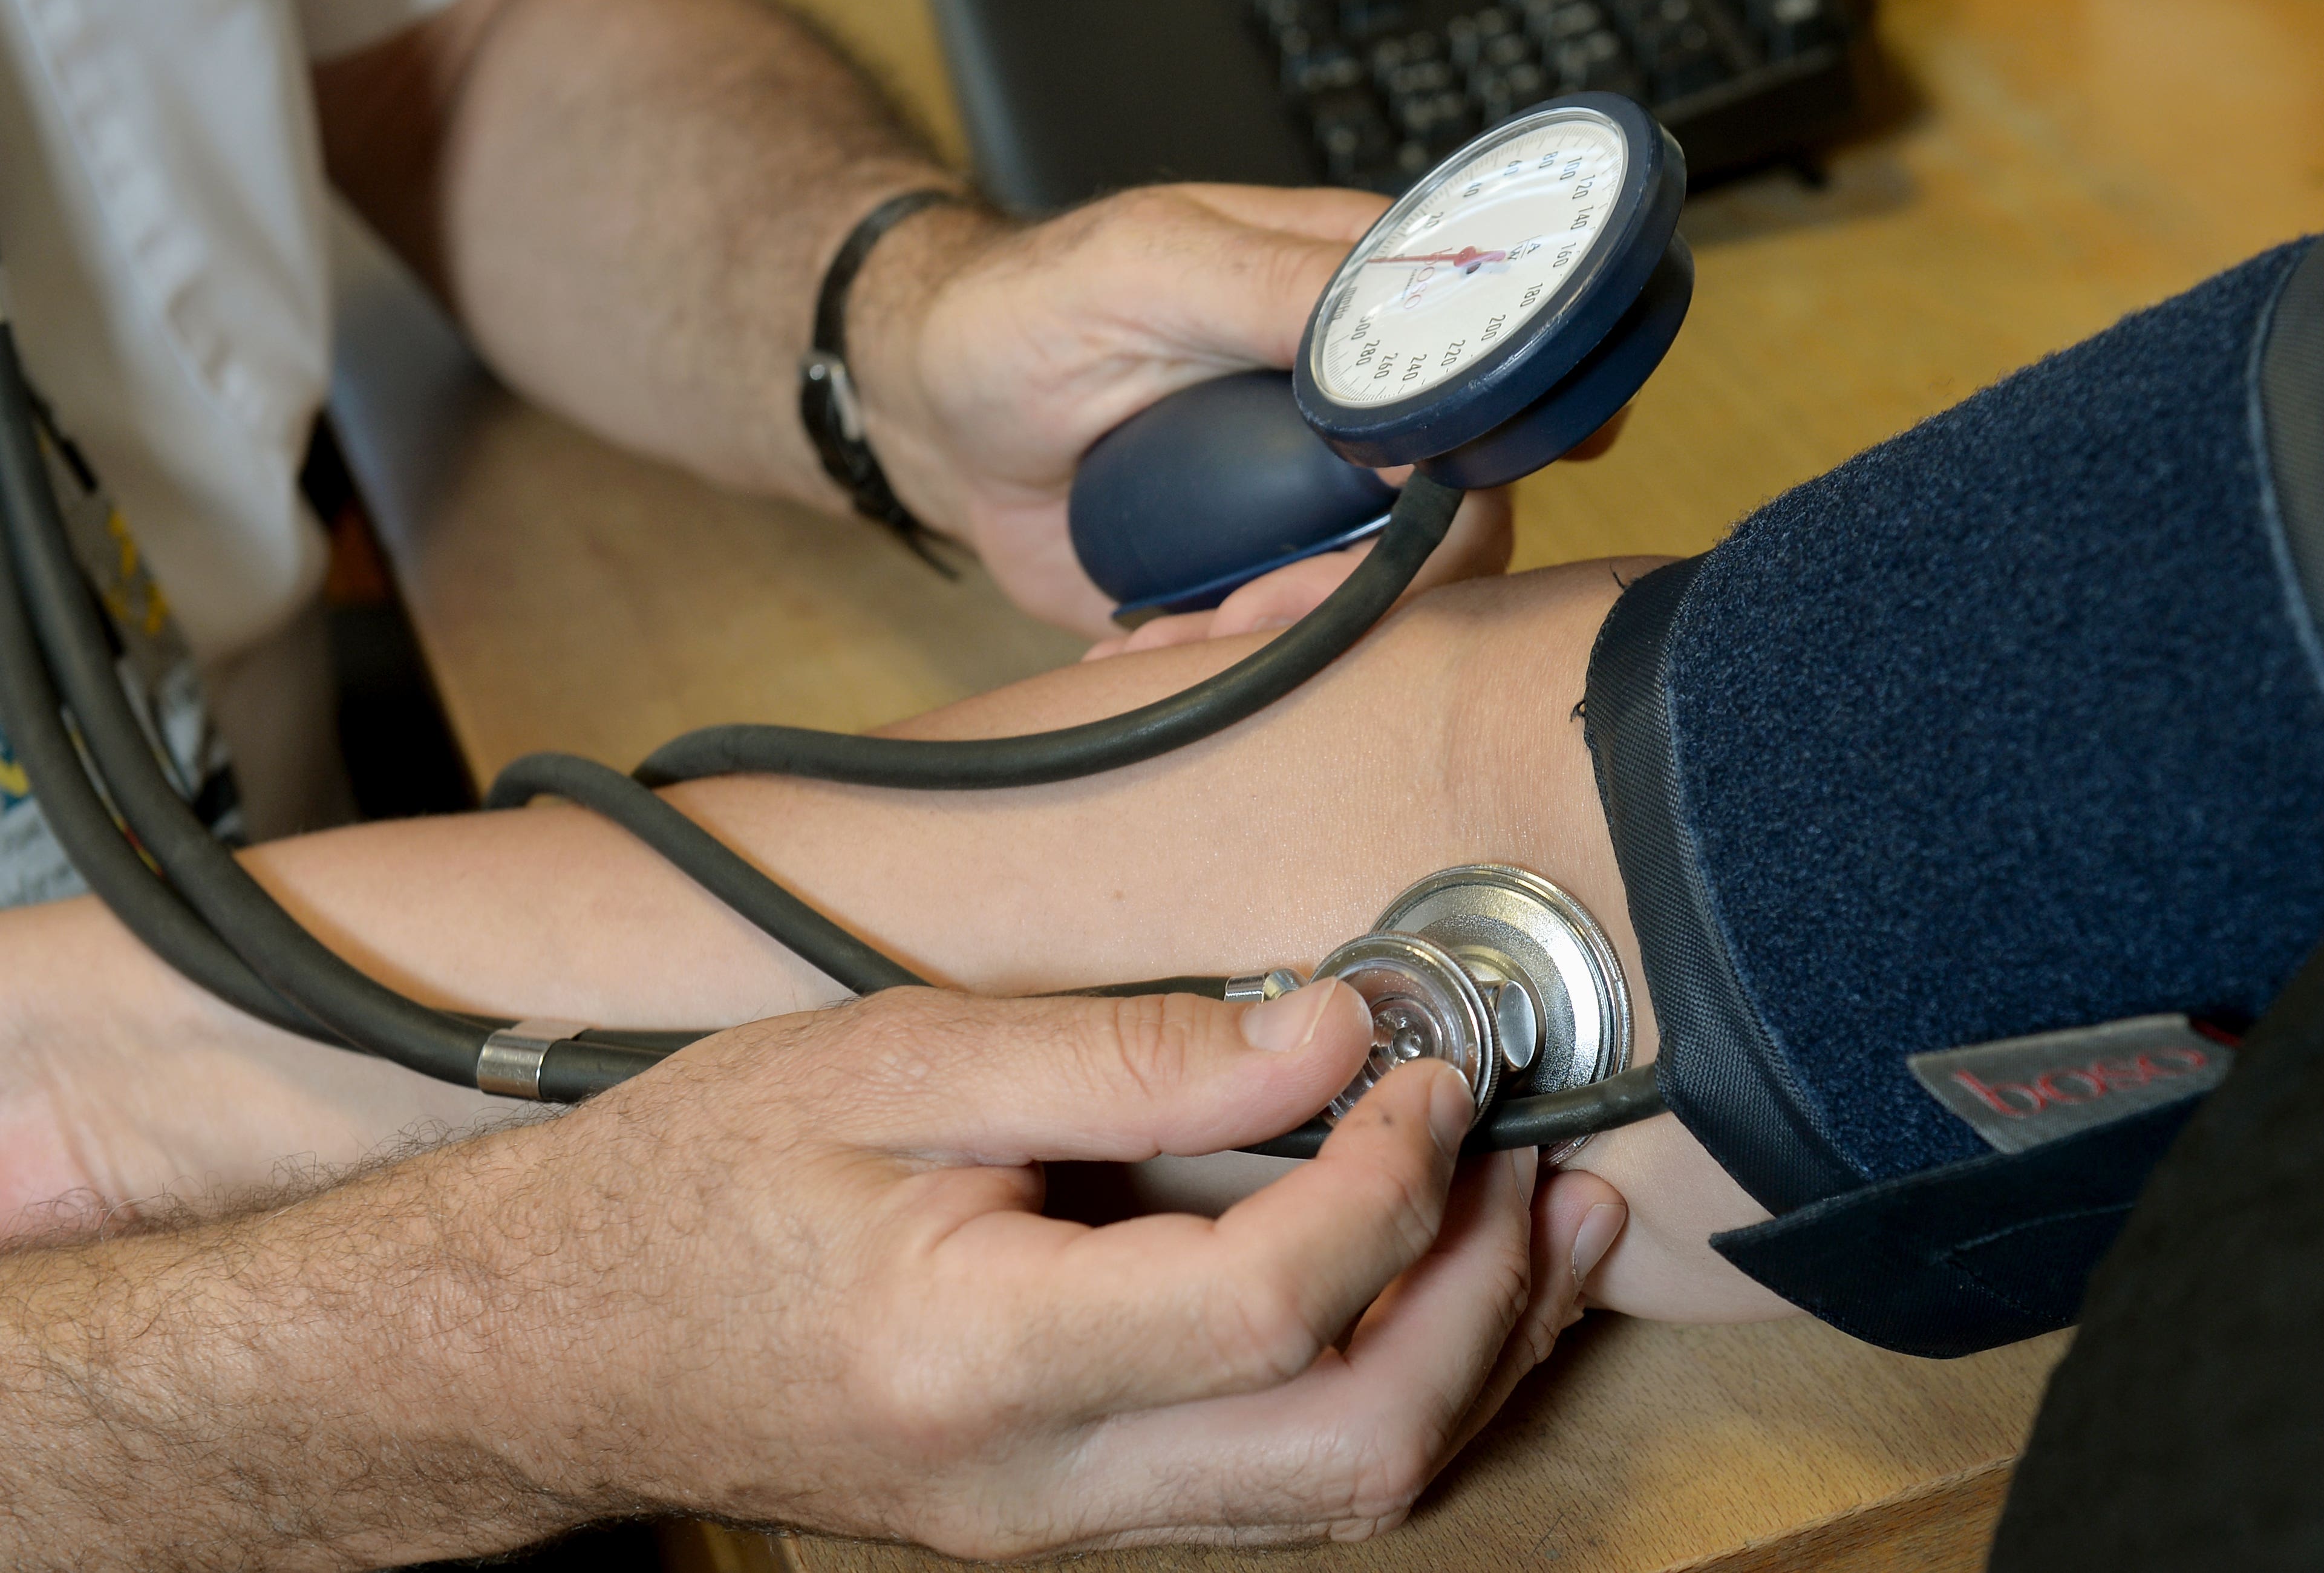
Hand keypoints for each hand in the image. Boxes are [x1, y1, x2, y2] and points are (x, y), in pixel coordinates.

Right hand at [504, 980, 1624, 1554]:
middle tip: (1542, 1166)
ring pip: (1343, 1495)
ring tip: (1544, 1224)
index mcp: (977, 1355)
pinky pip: (1280, 1482)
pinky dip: (1387, 1383)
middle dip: (1490, 1307)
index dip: (1391, 1174)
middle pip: (1354, 1453)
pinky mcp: (1074, 1520)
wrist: (554, 1348)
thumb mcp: (892, 1060)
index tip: (1425, 1061)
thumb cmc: (691, 1187)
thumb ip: (1122, 1051)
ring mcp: (1064, 1529)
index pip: (1271, 1303)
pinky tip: (1427, 1282)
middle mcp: (1041, 1487)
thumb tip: (1326, 1028)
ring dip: (1471, 1358)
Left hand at [844, 185, 1515, 634]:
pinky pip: (1306, 643)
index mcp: (1358, 304)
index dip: (1492, 450)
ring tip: (1182, 635)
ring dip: (1294, 637)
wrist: (933, 416)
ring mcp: (1318, 499)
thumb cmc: (1025, 311)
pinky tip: (1155, 648)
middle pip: (1462, 514)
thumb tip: (1417, 366)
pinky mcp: (1267, 574)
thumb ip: (1281, 287)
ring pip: (1392, 598)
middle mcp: (1360, 407)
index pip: (1487, 376)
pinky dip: (1238, 665)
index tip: (1441, 507)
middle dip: (1370, 584)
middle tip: (1255, 604)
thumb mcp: (1147, 266)